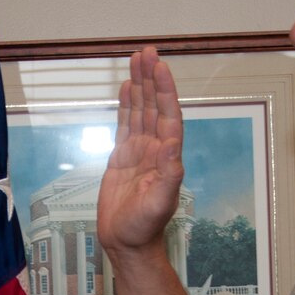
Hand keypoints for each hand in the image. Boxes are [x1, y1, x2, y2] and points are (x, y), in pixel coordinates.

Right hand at [95, 47, 184, 253]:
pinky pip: (125, 124)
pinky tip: (126, 87)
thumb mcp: (159, 203)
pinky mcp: (122, 158)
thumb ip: (168, 175)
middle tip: (147, 51)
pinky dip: (126, 104)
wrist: (126, 243)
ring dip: (139, 85)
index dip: (164, 90)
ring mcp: (138, 151)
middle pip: (153, 105)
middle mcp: (154, 148)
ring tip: (137, 59)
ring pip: (139, 110)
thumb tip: (173, 145)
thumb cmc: (144, 227)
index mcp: (166, 156)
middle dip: (151, 78)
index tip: (160, 66)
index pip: (167, 114)